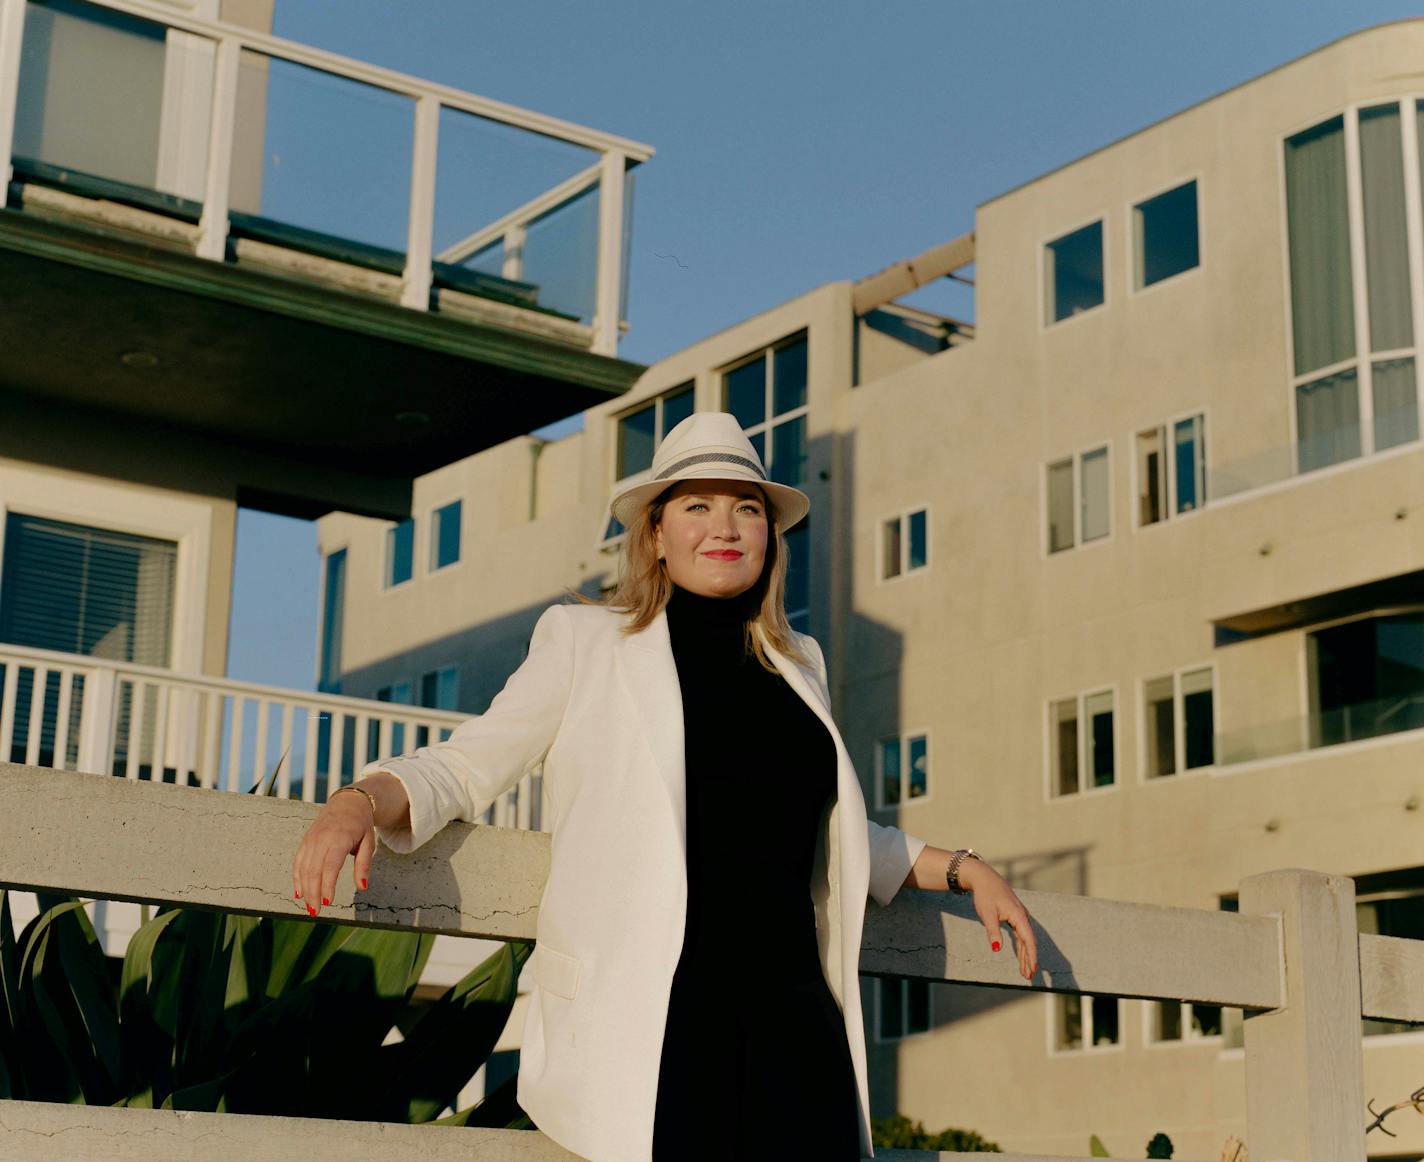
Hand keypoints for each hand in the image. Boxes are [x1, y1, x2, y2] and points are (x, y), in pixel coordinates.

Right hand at [291, 791, 373, 916]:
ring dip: (305, 889)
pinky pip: (298, 862)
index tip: (328, 902)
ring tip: (309, 908)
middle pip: (313, 870)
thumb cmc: (361, 825)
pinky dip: (297, 878)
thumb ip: (364, 865)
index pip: (329, 866)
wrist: (347, 803)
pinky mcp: (305, 841)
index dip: (327, 885)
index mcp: (339, 838)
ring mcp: (311, 840)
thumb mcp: (369, 842)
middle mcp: (321, 839)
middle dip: (313, 893)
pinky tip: (299, 893)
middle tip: (316, 913)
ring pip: (303, 868)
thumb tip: (362, 887)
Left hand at [959, 859, 1038, 981]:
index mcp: (1019, 916)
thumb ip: (993, 932)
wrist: (983, 878)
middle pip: (1028, 942)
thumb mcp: (987, 914)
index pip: (1028, 940)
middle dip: (1029, 960)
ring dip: (1025, 955)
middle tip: (1028, 977)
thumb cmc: (985, 895)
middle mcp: (1022, 916)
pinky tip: (1021, 957)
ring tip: (1025, 972)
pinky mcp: (1014, 917)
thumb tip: (997, 949)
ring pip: (1025, 940)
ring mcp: (1019, 916)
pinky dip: (1021, 947)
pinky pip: (1020, 935)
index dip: (1031, 956)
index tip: (1033, 969)